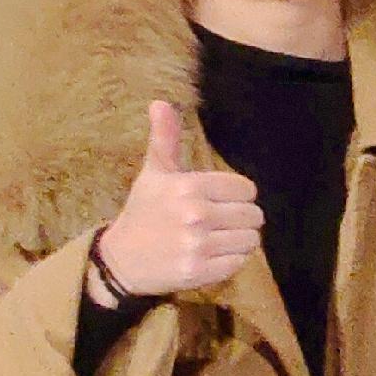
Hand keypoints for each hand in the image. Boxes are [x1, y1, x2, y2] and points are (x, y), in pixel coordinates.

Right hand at [93, 97, 265, 302]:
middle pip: (253, 215)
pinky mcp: (200, 272)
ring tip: (215, 238)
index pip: (246, 189)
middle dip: (240, 218)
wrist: (121, 260)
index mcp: (188, 187)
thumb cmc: (143, 212)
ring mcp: (197, 246)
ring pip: (250, 240)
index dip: (237, 195)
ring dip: (238, 240)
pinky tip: (210, 255)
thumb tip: (160, 103)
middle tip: (218, 221)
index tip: (218, 200)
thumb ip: (165, 138)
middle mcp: (195, 215)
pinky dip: (230, 260)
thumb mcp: (154, 173)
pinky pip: (239, 263)